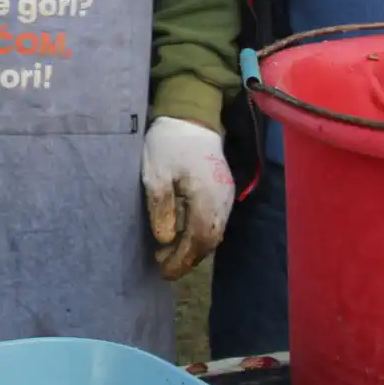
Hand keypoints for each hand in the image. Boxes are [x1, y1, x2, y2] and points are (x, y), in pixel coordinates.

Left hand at [141, 116, 234, 282]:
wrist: (192, 114)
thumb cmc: (169, 142)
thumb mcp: (156, 173)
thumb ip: (162, 207)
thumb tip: (166, 239)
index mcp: (207, 196)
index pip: (199, 239)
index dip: (182, 259)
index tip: (163, 270)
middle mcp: (223, 200)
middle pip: (210, 240)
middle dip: (187, 258)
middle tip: (162, 265)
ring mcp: (227, 194)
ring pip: (215, 232)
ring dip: (194, 247)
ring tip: (168, 254)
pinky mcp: (224, 189)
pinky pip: (216, 221)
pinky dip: (201, 234)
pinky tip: (183, 234)